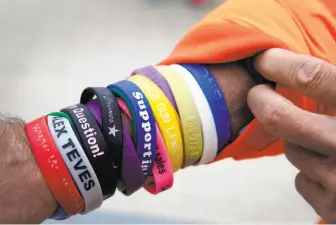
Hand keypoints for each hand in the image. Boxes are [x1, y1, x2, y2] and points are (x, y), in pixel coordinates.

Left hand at [247, 48, 335, 222]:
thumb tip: (309, 71)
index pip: (312, 77)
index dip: (280, 64)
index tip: (263, 59)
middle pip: (279, 117)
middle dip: (261, 100)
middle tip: (257, 92)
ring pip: (292, 150)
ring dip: (299, 141)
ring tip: (324, 140)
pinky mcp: (331, 208)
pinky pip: (302, 179)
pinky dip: (311, 172)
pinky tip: (334, 171)